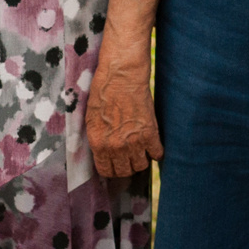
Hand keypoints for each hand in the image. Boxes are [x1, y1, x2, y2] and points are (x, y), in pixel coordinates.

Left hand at [86, 55, 159, 177]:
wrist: (121, 76)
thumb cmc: (103, 92)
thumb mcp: (91, 119)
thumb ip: (97, 139)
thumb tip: (102, 154)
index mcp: (98, 143)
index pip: (106, 171)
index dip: (112, 169)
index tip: (116, 164)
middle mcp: (115, 147)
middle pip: (125, 171)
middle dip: (126, 166)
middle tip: (128, 157)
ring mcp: (134, 142)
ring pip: (141, 166)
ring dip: (141, 159)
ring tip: (140, 149)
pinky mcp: (150, 134)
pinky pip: (157, 154)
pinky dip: (156, 151)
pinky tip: (152, 143)